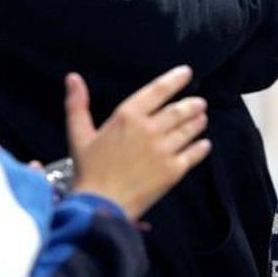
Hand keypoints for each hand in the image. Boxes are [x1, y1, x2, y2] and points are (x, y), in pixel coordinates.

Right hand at [66, 66, 211, 219]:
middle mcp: (150, 129)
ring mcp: (164, 149)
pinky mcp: (173, 170)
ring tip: (202, 119)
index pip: (157, 91)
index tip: (187, 73)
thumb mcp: (79, 134)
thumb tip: (73, 77)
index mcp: (128, 116)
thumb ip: (78, 105)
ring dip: (197, 123)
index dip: (174, 80)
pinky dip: (201, 148)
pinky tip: (204, 144)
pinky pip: (193, 154)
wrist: (100, 204)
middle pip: (178, 111)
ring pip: (188, 130)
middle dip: (192, 105)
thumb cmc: (88, 170)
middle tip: (200, 103)